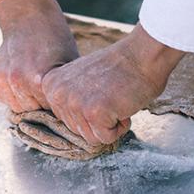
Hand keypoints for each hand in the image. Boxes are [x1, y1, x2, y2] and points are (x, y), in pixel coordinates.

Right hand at [0, 0, 78, 112]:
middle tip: (45, 85)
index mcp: (38, 80)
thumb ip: (66, 90)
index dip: (57, 105)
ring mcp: (0, 80)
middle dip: (40, 103)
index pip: (50, 111)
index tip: (59, 95)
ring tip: (32, 79)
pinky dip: (10, 92)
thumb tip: (71, 112)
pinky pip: (2, 98)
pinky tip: (19, 76)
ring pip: (16, 107)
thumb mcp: (69, 64)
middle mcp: (16, 81)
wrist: (27, 17)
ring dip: (25, 99)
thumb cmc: (54, 39)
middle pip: (32, 112)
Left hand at [41, 23, 183, 144]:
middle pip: (78, 131)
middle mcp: (58, 94)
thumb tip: (70, 123)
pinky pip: (107, 138)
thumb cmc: (118, 68)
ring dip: (110, 123)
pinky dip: (121, 126)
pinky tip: (122, 103)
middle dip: (99, 119)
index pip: (65, 121)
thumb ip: (69, 98)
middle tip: (110, 94)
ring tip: (115, 98)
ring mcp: (75, 103)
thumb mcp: (79, 79)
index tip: (99, 90)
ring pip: (92, 137)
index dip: (88, 111)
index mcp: (51, 85)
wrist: (142, 55)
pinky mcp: (94, 113)